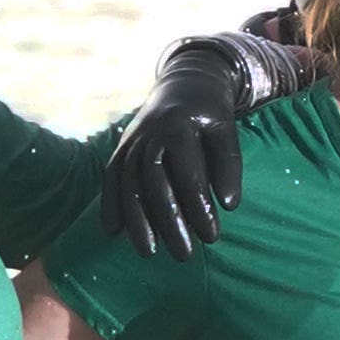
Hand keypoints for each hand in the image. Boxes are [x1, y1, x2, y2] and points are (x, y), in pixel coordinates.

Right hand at [112, 36, 261, 257]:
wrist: (183, 84)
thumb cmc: (210, 114)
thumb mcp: (226, 130)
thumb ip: (229, 164)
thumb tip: (228, 205)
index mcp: (179, 127)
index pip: (188, 173)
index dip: (199, 207)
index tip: (212, 236)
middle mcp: (149, 134)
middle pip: (154, 184)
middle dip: (168, 222)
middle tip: (184, 255)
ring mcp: (131, 141)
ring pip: (129, 184)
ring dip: (136, 221)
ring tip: (149, 253)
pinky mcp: (120, 148)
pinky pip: (111, 178)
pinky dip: (110, 205)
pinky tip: (112, 233)